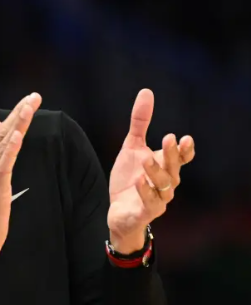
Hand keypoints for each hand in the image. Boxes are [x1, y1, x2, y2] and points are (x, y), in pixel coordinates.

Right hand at [0, 93, 42, 276]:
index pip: (1, 132)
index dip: (16, 114)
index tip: (29, 99)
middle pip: (3, 132)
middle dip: (19, 112)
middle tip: (34, 95)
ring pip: (4, 144)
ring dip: (17, 124)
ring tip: (28, 106)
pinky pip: (3, 164)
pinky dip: (10, 148)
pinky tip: (17, 135)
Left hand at [108, 89, 194, 252]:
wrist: (119, 211)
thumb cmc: (130, 178)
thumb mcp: (131, 147)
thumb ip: (140, 122)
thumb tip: (146, 92)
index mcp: (165, 167)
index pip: (181, 158)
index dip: (185, 150)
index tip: (185, 138)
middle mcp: (166, 183)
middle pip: (173, 168)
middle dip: (172, 154)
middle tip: (168, 138)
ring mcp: (158, 198)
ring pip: (163, 185)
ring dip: (156, 171)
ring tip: (147, 158)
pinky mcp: (146, 211)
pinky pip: (150, 202)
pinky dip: (145, 191)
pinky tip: (139, 179)